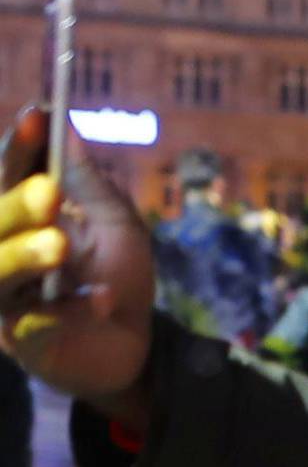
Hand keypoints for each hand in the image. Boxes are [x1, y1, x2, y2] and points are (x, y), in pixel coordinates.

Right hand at [0, 105, 155, 427]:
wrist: (135, 349)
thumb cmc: (118, 280)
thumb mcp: (117, 227)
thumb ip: (91, 184)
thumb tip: (67, 127)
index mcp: (22, 219)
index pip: (8, 176)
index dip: (19, 148)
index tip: (39, 117)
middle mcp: (3, 252)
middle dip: (15, 205)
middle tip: (48, 191)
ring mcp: (6, 298)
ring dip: (24, 256)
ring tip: (60, 246)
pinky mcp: (20, 341)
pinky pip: (32, 326)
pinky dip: (67, 313)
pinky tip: (102, 302)